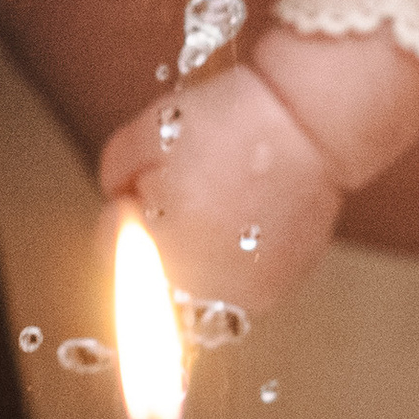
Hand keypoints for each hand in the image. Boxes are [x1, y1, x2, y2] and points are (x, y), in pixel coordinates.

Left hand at [96, 56, 343, 315]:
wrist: (309, 123)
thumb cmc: (231, 124)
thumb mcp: (145, 133)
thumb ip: (115, 174)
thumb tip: (119, 199)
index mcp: (165, 256)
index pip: (109, 246)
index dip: (124, 204)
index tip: (144, 180)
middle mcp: (206, 291)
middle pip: (154, 266)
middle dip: (160, 229)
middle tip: (187, 184)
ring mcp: (247, 295)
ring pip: (195, 278)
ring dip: (197, 246)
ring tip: (222, 195)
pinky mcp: (280, 286)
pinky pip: (235, 277)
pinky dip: (233, 251)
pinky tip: (246, 212)